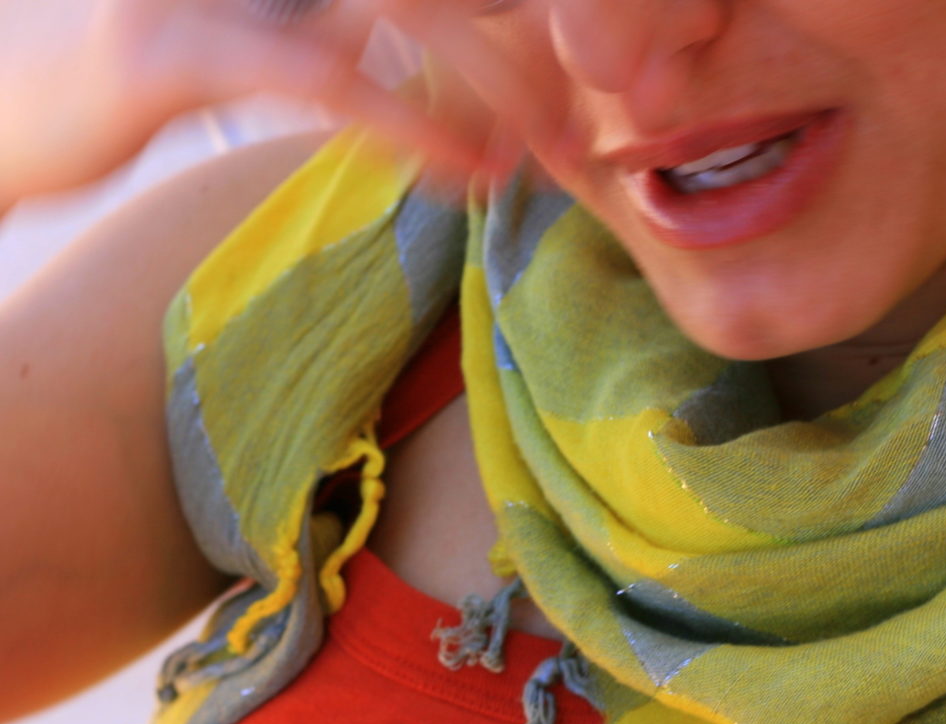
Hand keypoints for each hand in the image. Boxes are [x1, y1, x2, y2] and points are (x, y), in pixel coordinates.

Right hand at [0, 0, 521, 202]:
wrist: (31, 114)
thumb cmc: (169, 82)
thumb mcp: (282, 51)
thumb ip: (359, 44)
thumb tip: (462, 78)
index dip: (513, 21)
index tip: (575, 81)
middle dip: (517, 49)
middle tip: (573, 127)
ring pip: (394, 11)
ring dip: (484, 86)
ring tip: (537, 157)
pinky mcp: (178, 47)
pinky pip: (320, 78)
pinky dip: (407, 126)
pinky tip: (466, 172)